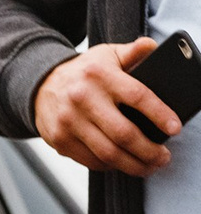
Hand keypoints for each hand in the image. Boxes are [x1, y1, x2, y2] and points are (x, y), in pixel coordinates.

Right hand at [34, 38, 177, 175]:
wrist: (39, 84)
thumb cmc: (83, 72)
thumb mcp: (106, 55)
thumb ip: (132, 51)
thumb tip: (152, 46)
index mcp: (99, 74)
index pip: (137, 96)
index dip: (160, 114)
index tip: (175, 128)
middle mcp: (82, 98)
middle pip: (124, 133)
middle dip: (149, 151)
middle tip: (164, 158)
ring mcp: (68, 122)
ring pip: (108, 153)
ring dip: (134, 165)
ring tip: (149, 166)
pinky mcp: (59, 139)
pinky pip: (91, 160)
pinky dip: (111, 166)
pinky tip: (123, 163)